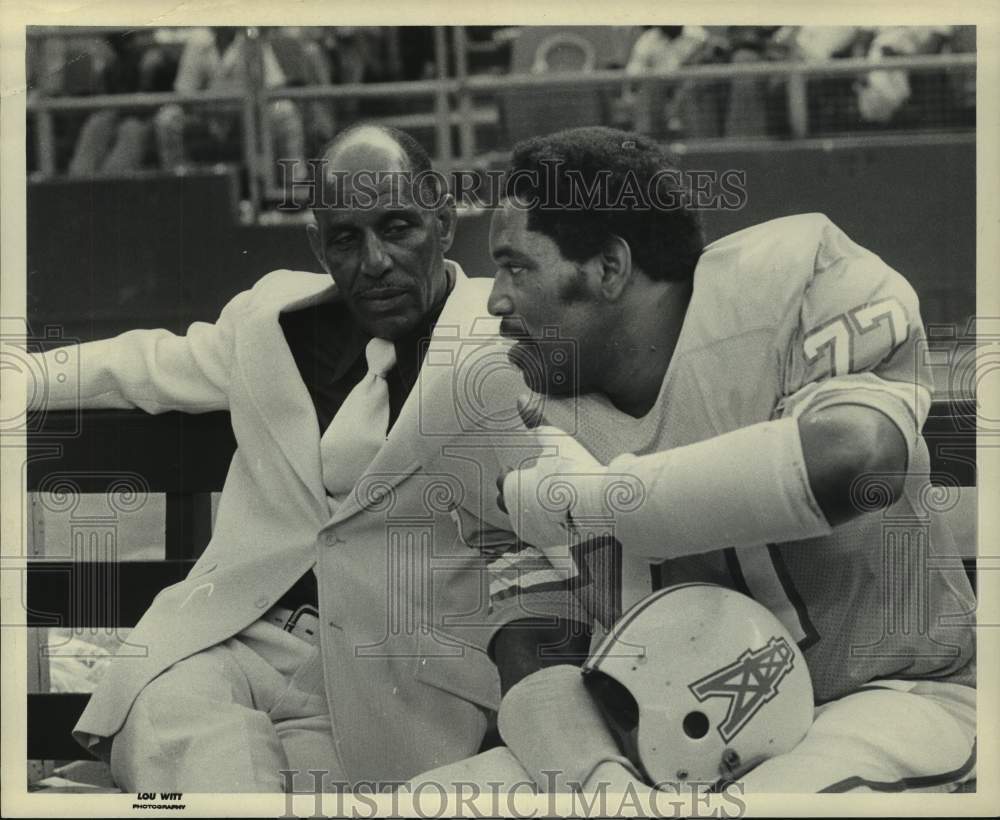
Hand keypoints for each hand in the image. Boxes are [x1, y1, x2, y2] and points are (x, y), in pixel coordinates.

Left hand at [496, 398, 607, 558]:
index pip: (503, 481)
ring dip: (532, 511)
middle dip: (517, 495)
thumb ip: (535, 420)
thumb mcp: (555, 439)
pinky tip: (561, 517)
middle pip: (509, 503)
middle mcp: (514, 513)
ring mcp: (531, 532)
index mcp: (511, 487)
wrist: (598, 505)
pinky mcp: (548, 544)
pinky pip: (541, 533)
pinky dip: (547, 525)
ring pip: (524, 520)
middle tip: (536, 486)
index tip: (521, 469)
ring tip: (550, 501)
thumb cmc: (573, 470)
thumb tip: (519, 398)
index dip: (513, 474)